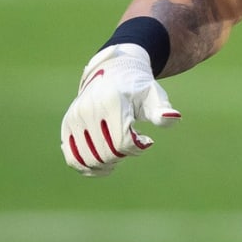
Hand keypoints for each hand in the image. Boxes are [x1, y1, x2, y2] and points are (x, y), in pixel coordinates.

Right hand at [60, 44, 179, 175]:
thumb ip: (162, 110)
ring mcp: (75, 118)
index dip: (137, 148)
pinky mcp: (67, 126)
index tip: (146, 140)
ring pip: (88, 159)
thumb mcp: (153, 96)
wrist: (113, 73)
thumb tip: (174, 118)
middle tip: (133, 146)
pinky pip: (72, 158)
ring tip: (119, 154)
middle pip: (106, 153)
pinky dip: (87, 168)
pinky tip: (104, 166)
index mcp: (112, 102)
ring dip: (107, 164)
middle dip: (123, 156)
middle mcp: (89, 109)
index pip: (122, 142)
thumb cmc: (138, 88)